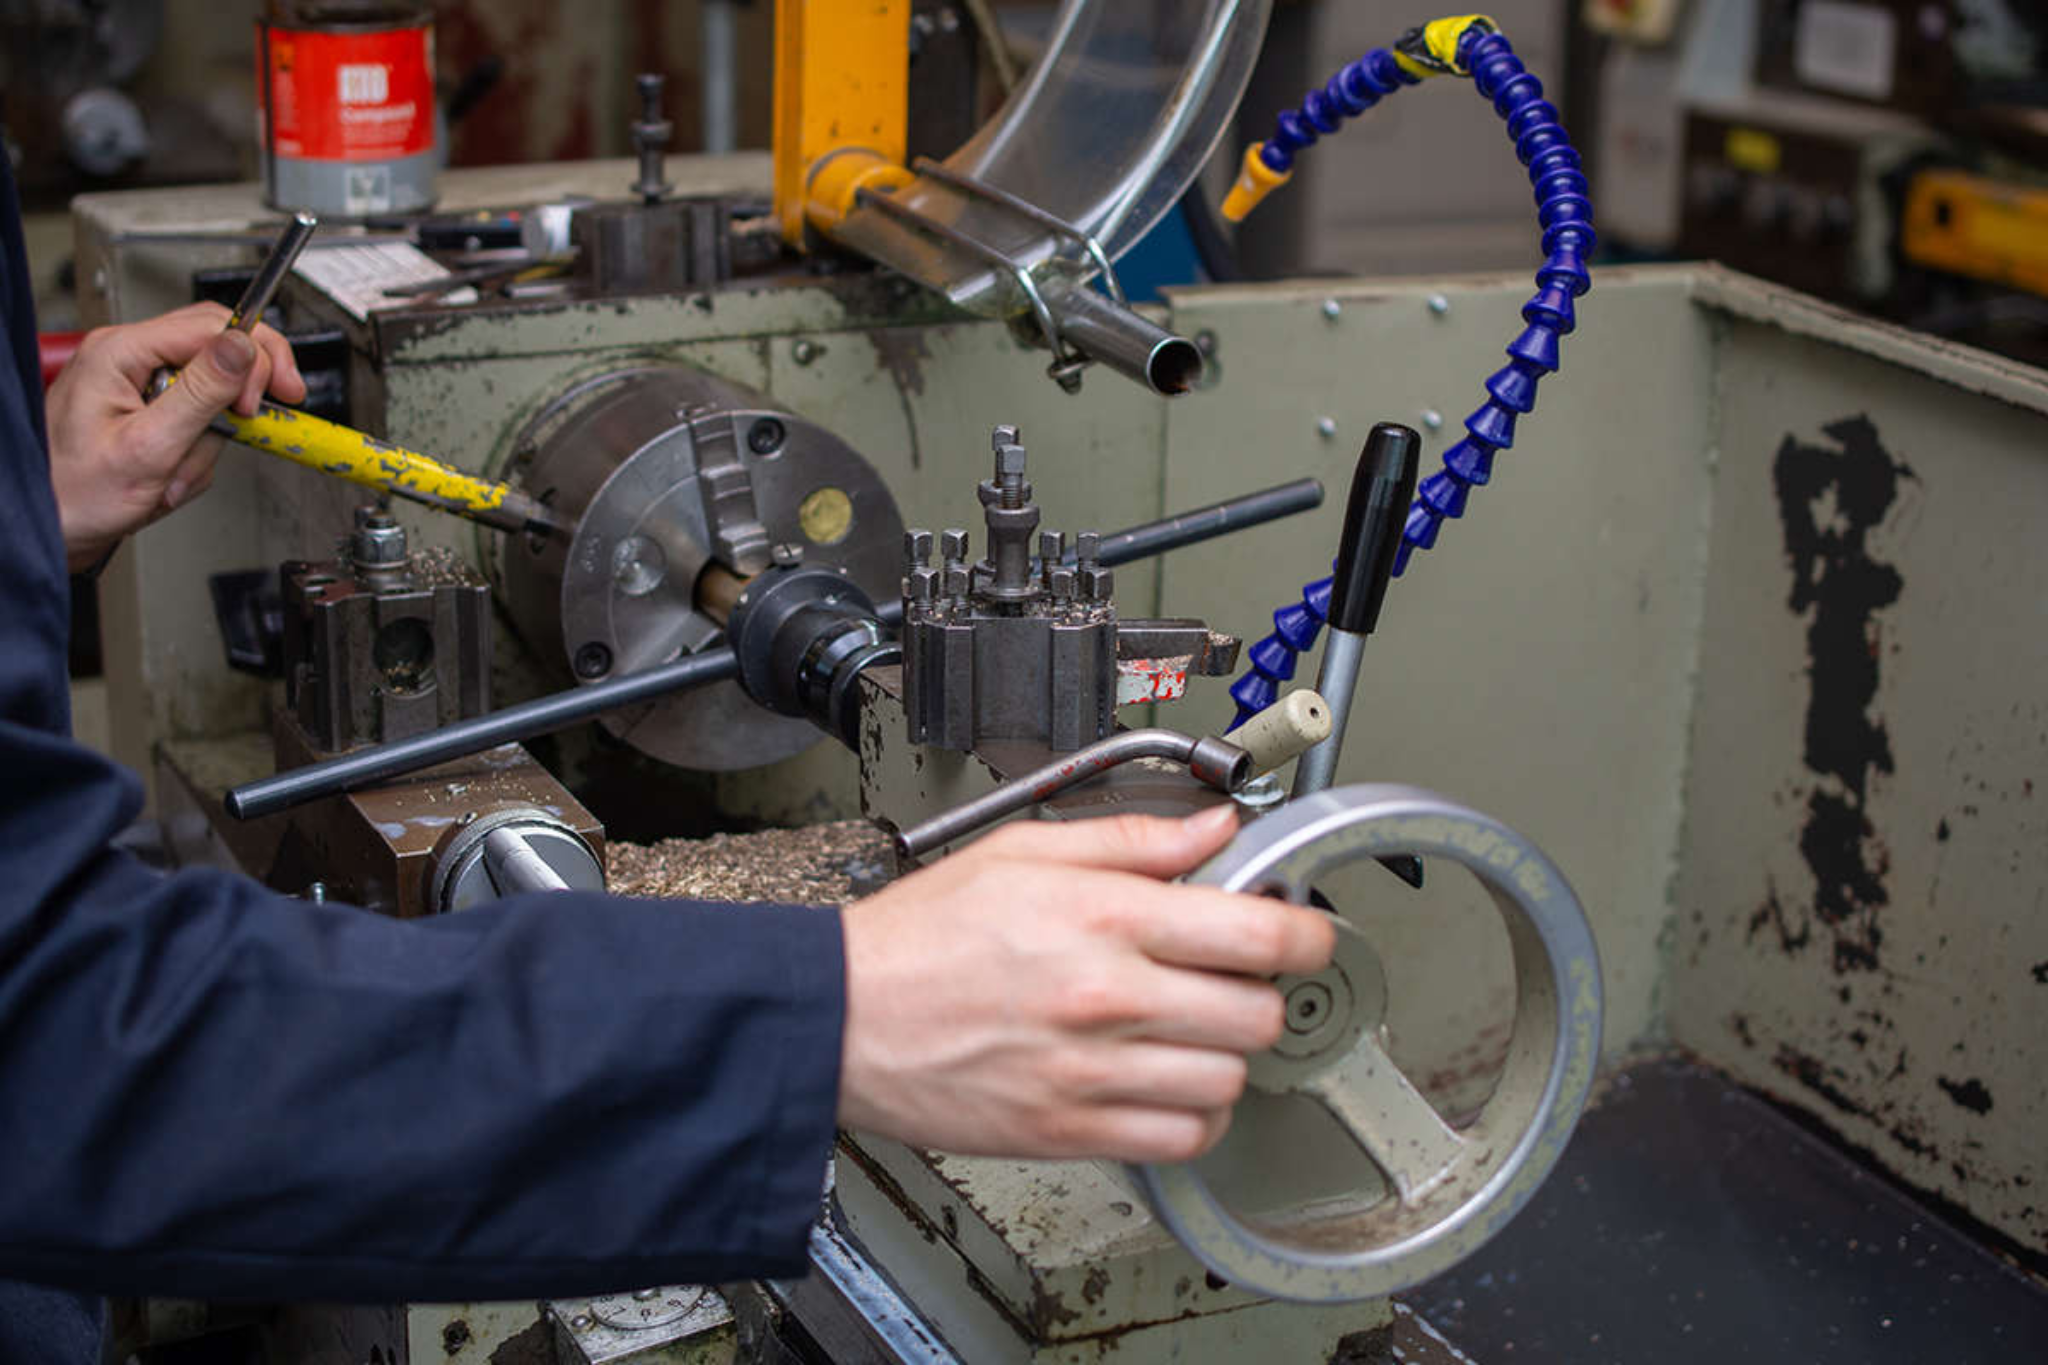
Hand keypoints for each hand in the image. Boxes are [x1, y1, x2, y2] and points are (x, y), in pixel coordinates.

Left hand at [45, 302, 305, 571]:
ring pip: (211, 391)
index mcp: (120, 353)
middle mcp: (126, 357)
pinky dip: (196, 452)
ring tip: (179, 471)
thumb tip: (242, 345)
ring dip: (210, 439)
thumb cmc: (76, 494)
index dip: (255, 357)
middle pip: (216, 346)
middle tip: (260, 416)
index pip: (212, 325)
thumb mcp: (150, 447)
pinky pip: (196, 418)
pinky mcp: (145, 408)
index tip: (282, 391)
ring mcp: (135, 382)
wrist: (48, 527)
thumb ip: (201, 393)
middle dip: (243, 391)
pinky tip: (171, 472)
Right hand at [838, 805, 1336, 1162]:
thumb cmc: (921, 937)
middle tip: (1235, 978)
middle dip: (1262, 992)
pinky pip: (1182, 1139)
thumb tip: (1215, 828)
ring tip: (1193, 1031)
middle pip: (1259, 1013)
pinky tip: (1168, 1084)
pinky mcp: (1070, 1132)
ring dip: (1227, 1056)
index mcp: (1104, 918)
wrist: (839, 1018)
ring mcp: (1092, 1073)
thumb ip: (1133, 840)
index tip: (1306, 932)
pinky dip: (1193, 1116)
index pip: (1259, 931)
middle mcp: (1108, 997)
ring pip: (1229, 1081)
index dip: (1307, 932)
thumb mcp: (1023, 853)